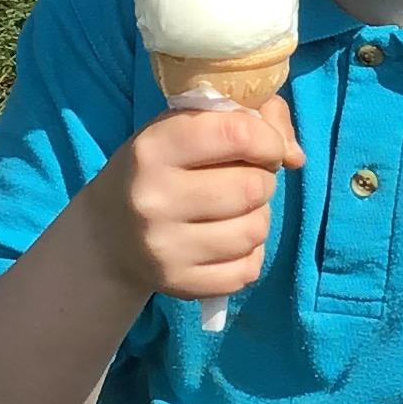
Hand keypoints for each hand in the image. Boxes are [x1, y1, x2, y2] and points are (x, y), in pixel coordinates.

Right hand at [86, 96, 302, 305]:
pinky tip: (225, 242)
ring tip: (232, 211)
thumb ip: (249, 119)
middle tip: (242, 181)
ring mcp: (165, 248)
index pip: (237, 133)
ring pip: (256, 230)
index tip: (262, 147)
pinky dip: (249, 254)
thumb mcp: (185, 128)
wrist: (107, 236)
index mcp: (153, 148)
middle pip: (254, 187)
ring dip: (257, 217)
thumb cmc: (159, 169)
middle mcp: (154, 199)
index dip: (267, 139)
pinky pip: (249, 268)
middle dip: (261, 180)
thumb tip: (295, 156)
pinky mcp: (180, 285)